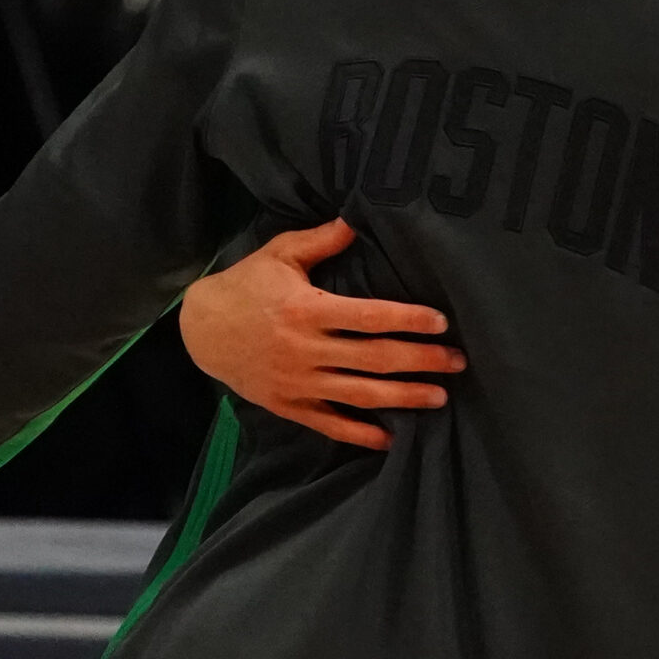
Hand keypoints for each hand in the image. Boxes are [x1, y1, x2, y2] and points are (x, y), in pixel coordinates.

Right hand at [178, 219, 462, 449]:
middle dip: (421, 361)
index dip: (408, 320)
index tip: (441, 323)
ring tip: (439, 397)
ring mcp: (297, 383)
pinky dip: (360, 435)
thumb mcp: (279, 254)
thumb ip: (321, 240)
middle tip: (458, 362)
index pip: (369, 317)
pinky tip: (390, 439)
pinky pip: (330, 425)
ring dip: (403, 398)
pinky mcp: (288, 406)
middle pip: (374, 358)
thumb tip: (358, 220)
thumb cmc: (245, 285)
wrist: (199, 330)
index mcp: (306, 309)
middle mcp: (305, 349)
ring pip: (360, 395)